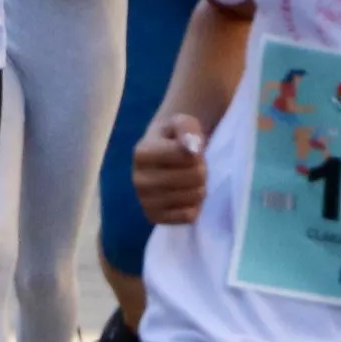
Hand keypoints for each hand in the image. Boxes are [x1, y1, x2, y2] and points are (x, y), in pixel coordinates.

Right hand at [132, 109, 211, 225]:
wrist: (161, 157)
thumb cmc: (173, 138)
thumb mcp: (181, 123)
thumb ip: (187, 129)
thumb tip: (192, 148)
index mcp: (141, 153)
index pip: (187, 157)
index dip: (198, 152)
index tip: (191, 149)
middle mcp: (138, 180)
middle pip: (193, 178)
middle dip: (202, 170)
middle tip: (195, 166)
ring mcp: (145, 202)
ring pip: (194, 197)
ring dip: (200, 187)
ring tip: (190, 180)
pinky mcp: (155, 218)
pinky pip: (189, 217)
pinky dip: (195, 207)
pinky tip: (186, 197)